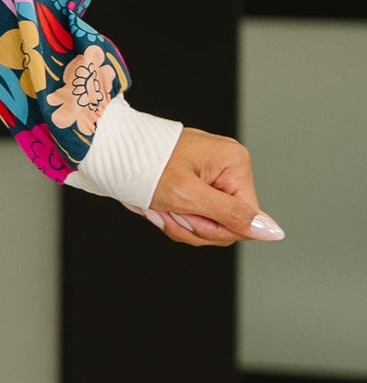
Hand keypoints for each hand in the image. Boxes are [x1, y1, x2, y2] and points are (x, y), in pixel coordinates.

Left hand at [140, 127, 282, 248]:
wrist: (108, 150)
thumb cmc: (144, 165)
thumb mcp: (189, 196)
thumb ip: (233, 216)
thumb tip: (274, 232)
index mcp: (235, 164)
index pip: (246, 218)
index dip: (215, 229)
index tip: (186, 215)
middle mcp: (227, 168)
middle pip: (226, 224)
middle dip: (192, 226)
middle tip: (167, 210)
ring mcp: (210, 176)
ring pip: (206, 223)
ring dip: (178, 222)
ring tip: (158, 206)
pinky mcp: (193, 183)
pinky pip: (192, 214)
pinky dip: (171, 216)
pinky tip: (156, 205)